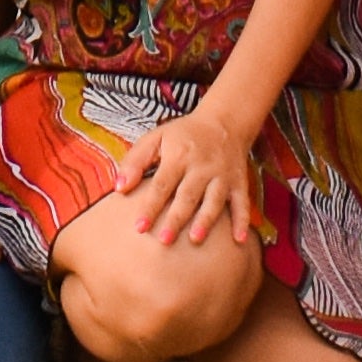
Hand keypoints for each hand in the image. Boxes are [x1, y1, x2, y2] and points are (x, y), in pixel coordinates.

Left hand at [111, 98, 256, 250]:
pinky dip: (242, 221)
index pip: (162, 184)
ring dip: (206, 220)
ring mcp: (222, 175)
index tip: (139, 227)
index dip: (150, 205)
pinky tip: (238, 240)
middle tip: (164, 241)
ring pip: (214, 200)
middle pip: (187, 195)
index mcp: (179, 156)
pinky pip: (242, 203)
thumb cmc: (183, 135)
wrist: (224, 120)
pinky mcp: (239, 182)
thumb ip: (135, 161)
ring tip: (195, 239)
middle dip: (176, 218)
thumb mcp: (156, 138)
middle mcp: (202, 166)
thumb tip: (119, 188)